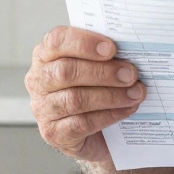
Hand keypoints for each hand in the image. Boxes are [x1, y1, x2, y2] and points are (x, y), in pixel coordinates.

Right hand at [25, 26, 145, 161]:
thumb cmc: (95, 89)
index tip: (112, 48)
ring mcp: (43, 109)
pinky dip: (109, 115)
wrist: (96, 133)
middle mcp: (39, 80)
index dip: (84, 43)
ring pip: (75, 99)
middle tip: (131, 74)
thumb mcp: (96, 65)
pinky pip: (82, 123)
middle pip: (66, 71)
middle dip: (104, 72)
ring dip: (111, 95)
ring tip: (135, 93)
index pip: (57, 41)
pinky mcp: (53, 133)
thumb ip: (105, 55)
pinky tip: (126, 109)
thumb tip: (132, 49)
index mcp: (46, 55)